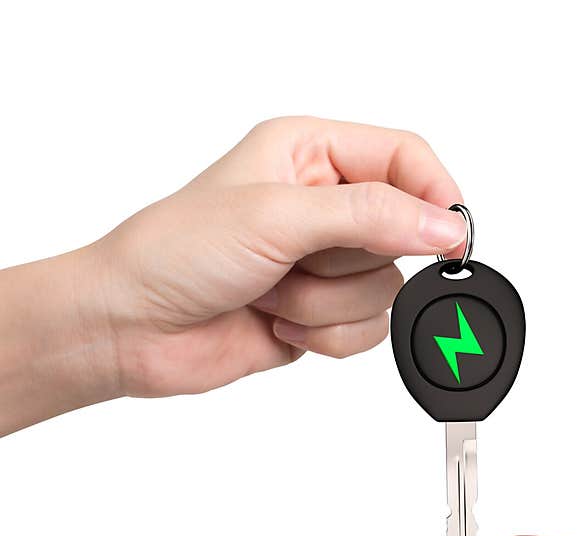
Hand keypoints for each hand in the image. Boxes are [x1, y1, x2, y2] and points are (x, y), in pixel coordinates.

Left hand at [97, 117, 463, 396]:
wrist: (133, 329)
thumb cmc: (176, 253)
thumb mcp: (276, 217)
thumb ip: (369, 216)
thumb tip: (442, 226)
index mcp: (310, 153)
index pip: (405, 158)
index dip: (434, 197)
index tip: (449, 239)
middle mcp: (323, 205)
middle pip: (400, 234)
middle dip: (346, 263)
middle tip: (292, 261)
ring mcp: (324, 263)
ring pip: (384, 290)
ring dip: (326, 304)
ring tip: (272, 294)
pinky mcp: (322, 312)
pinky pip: (368, 330)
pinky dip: (326, 335)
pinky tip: (277, 320)